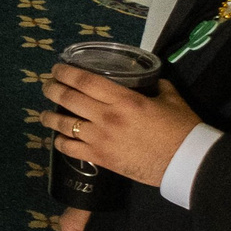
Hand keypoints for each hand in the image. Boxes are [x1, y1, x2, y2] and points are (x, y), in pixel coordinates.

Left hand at [40, 66, 202, 189]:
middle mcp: (107, 116)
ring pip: (64, 124)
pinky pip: (71, 149)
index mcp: (124, 99)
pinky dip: (60, 142)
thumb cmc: (181, 128)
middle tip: (47, 86)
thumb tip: (150, 80)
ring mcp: (101, 139)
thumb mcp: (171, 98)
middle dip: (52, 89)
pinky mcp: (101, 158)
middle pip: (69, 98)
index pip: (85, 81)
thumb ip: (156, 86)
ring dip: (49, 117)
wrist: (186, 162)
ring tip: (44, 114)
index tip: (57, 69)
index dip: (66, 73)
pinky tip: (58, 138)